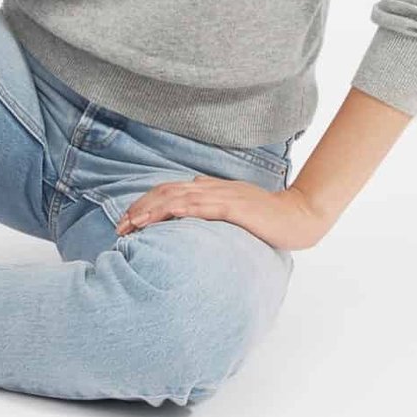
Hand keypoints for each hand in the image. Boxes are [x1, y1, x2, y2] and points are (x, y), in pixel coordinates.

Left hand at [116, 178, 328, 251]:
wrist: (296, 216)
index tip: (127, 221)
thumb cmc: (266, 216)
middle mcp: (211, 188)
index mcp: (210, 188)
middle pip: (166, 191)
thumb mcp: (234, 207)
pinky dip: (175, 210)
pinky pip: (197, 206)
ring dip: (149, 211)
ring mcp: (221, 196)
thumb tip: (189, 203)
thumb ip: (212, 203)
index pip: (168, 190)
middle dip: (139, 208)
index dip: (145, 203)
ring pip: (176, 197)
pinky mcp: (231, 208)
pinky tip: (160, 218)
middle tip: (119, 228)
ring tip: (130, 226)